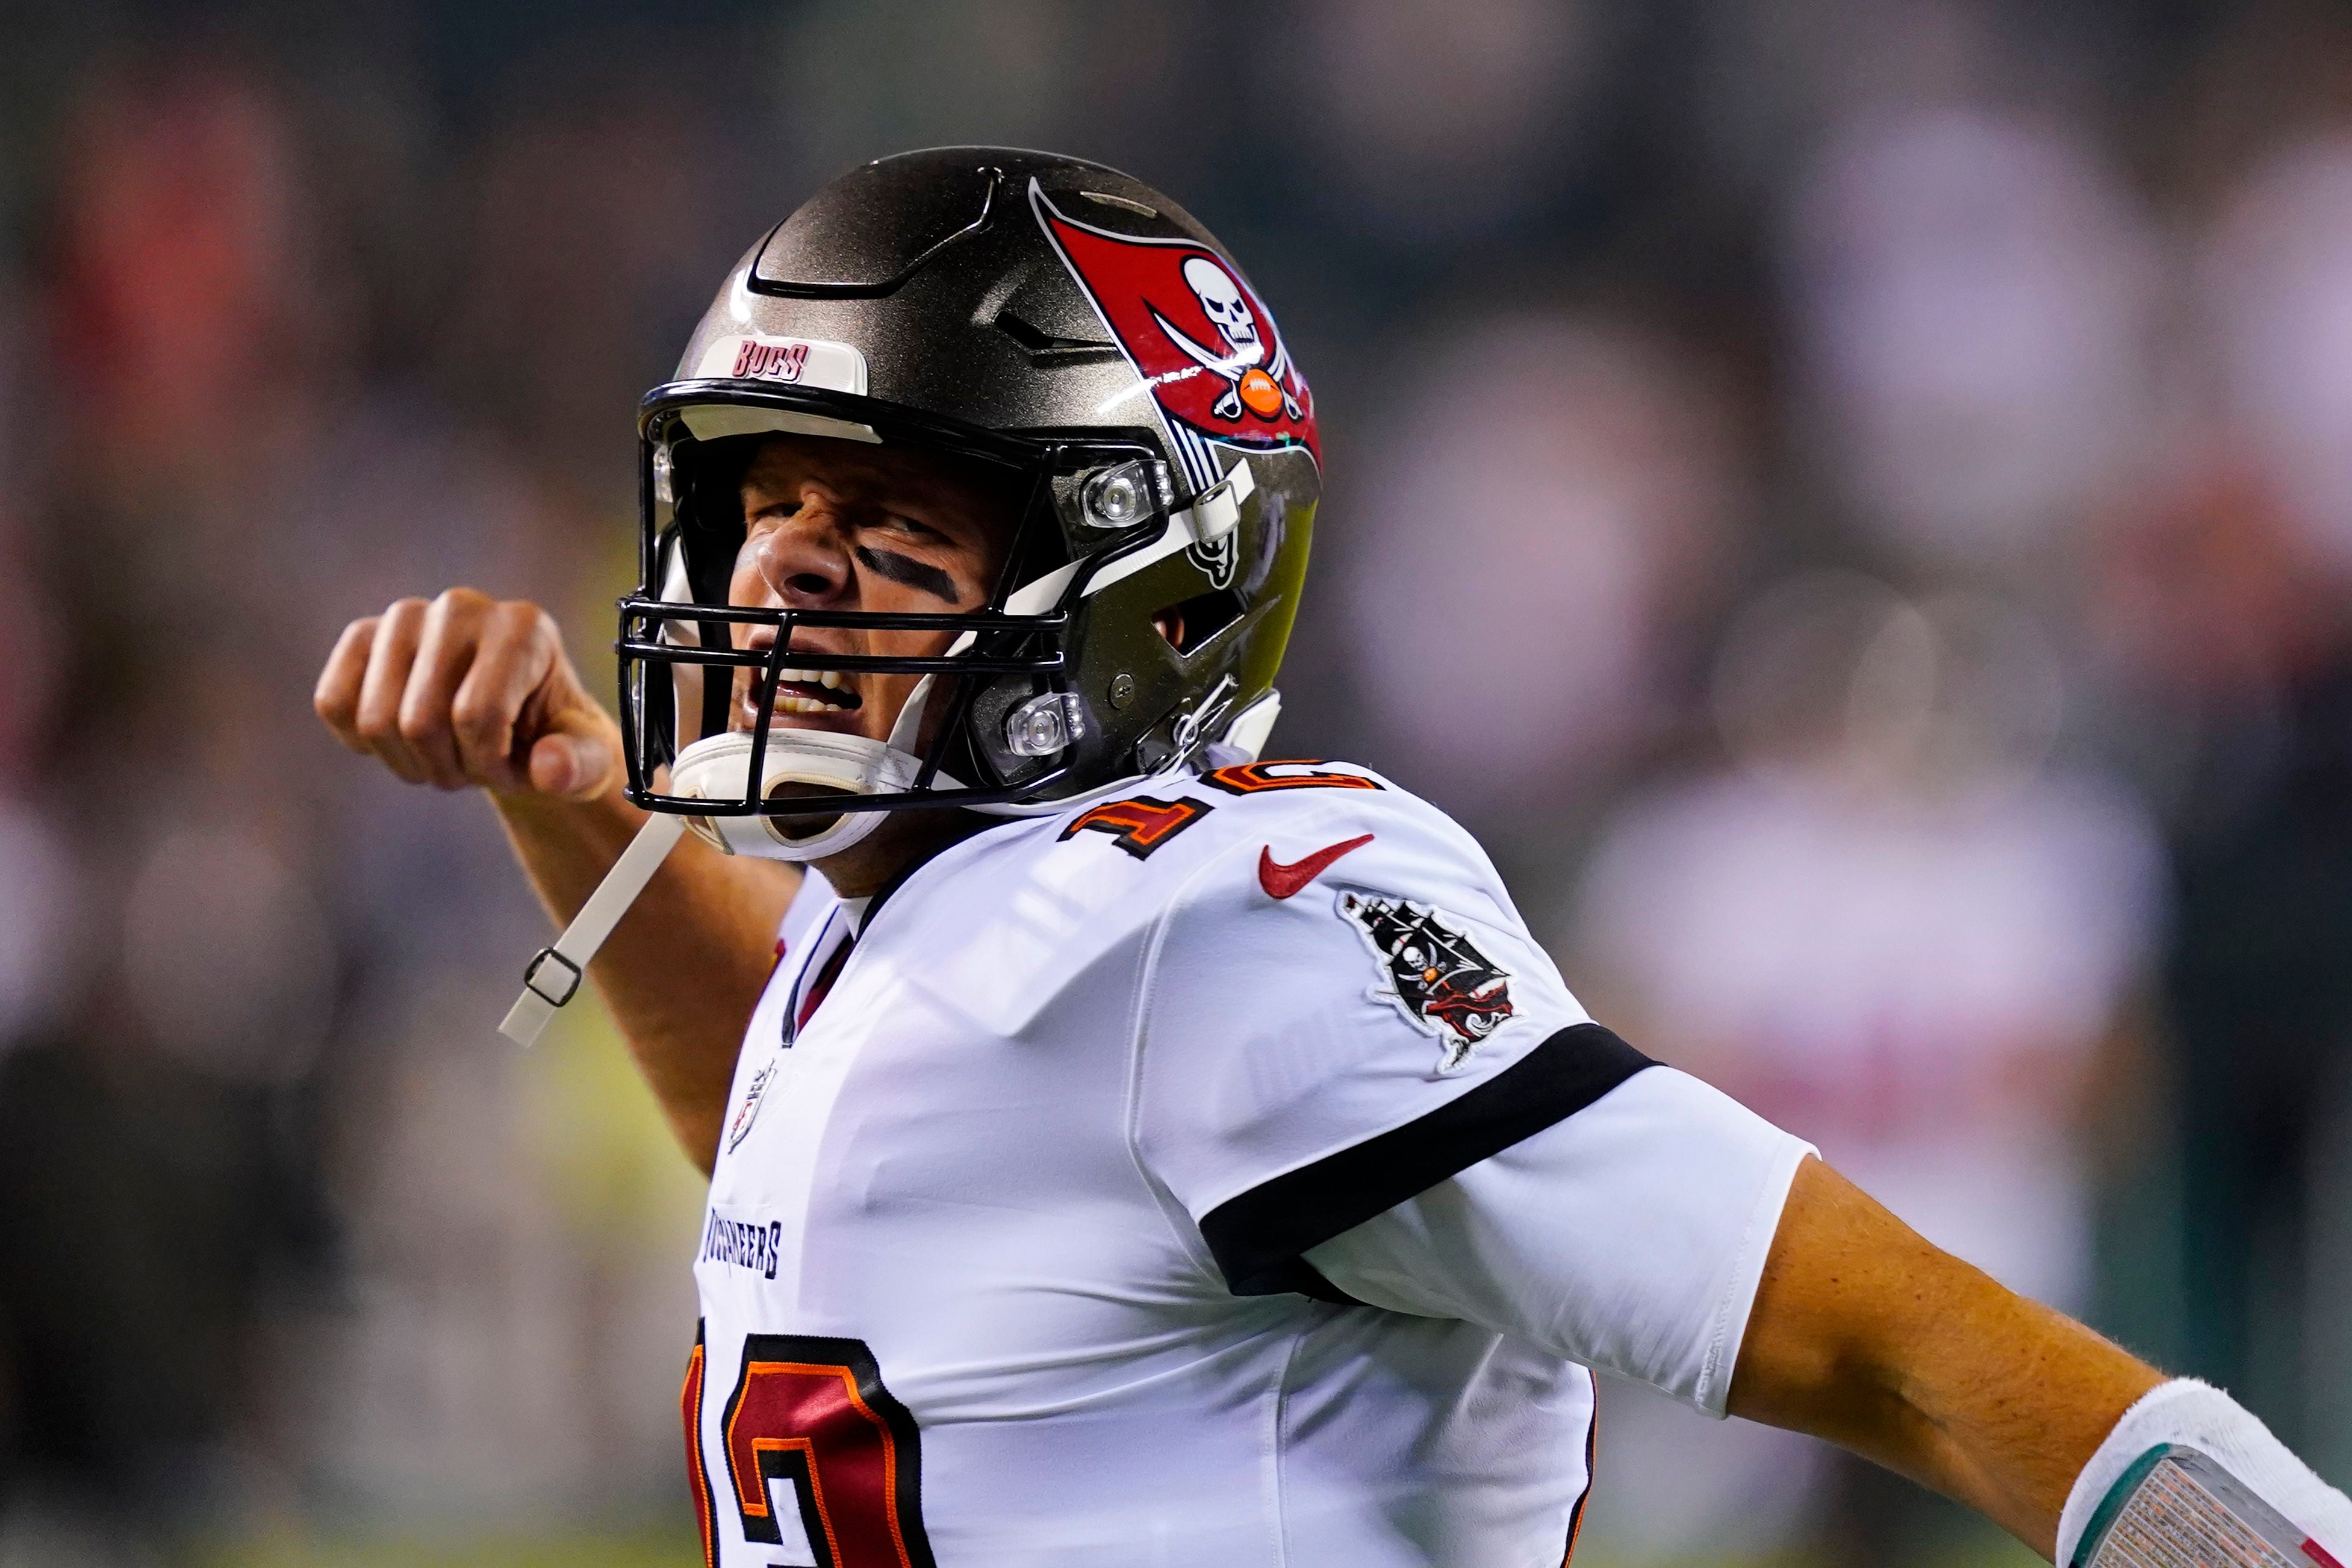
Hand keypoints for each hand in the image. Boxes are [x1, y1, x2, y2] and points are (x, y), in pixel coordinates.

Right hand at [314, 588, 621, 799]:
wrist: (518, 724)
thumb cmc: (554, 738)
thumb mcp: (589, 760)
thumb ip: (580, 766)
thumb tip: (550, 768)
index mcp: (524, 629)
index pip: (475, 714)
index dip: (487, 763)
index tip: (511, 767)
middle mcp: (461, 607)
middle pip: (419, 722)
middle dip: (447, 767)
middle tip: (474, 765)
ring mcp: (406, 617)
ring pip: (375, 720)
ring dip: (410, 762)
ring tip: (447, 752)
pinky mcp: (363, 636)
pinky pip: (334, 704)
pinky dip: (363, 742)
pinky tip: (404, 739)